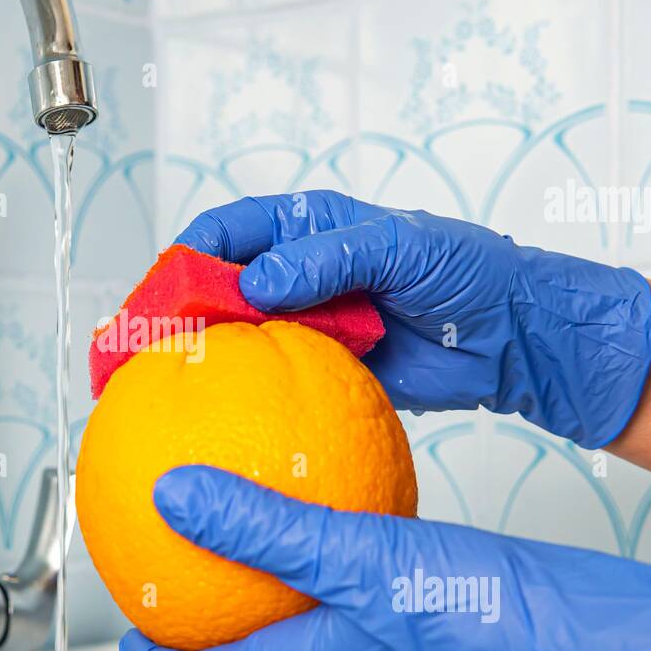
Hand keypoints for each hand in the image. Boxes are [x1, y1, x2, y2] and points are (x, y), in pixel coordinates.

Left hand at [120, 465, 650, 650]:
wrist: (591, 646)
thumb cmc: (483, 620)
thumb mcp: (356, 555)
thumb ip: (263, 525)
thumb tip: (178, 497)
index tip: (131, 637)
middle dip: (213, 638)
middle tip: (192, 591)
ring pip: (311, 650)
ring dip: (276, 612)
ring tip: (268, 557)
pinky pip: (365, 622)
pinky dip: (338, 590)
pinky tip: (356, 535)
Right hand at [174, 191, 650, 448]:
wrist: (516, 336)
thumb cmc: (469, 270)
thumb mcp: (400, 248)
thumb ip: (329, 257)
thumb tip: (259, 282)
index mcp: (306, 227)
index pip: (223, 233)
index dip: (181, 260)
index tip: (156, 297)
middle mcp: (296, 272)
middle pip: (214, 290)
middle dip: (171, 317)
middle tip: (134, 354)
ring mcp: (307, 323)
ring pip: (235, 341)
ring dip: (196, 362)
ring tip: (154, 394)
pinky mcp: (323, 370)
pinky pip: (272, 383)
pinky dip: (242, 399)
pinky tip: (214, 422)